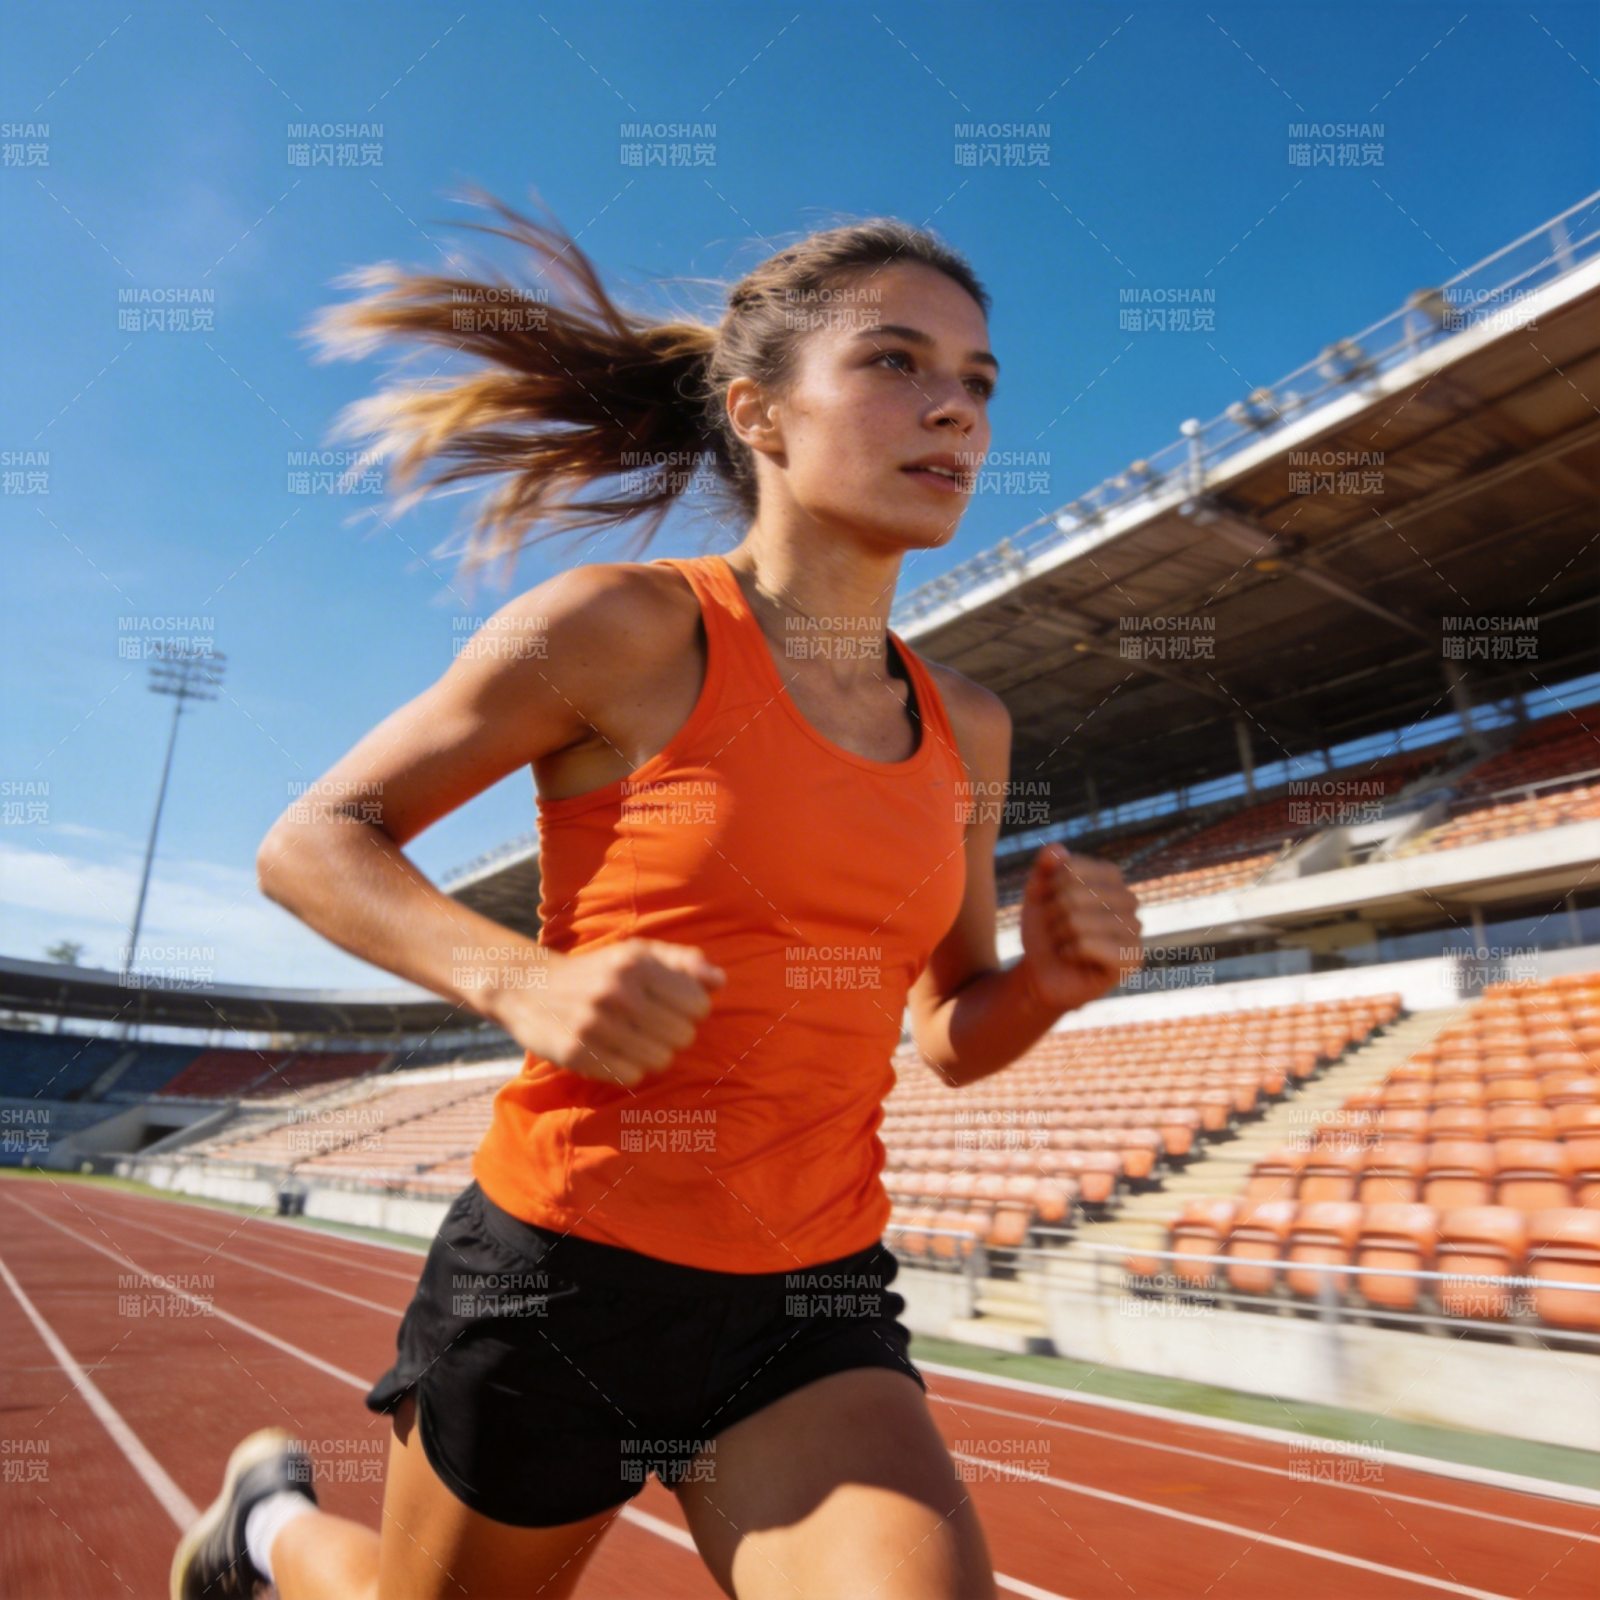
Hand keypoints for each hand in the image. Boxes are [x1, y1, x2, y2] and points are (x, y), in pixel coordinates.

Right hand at [495, 939, 725, 1087]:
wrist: (530, 987)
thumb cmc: (597, 971)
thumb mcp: (637, 953)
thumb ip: (682, 962)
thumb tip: (719, 981)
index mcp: (635, 963)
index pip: (698, 1004)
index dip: (691, 1010)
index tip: (672, 1007)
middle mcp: (616, 991)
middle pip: (683, 1036)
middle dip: (673, 1034)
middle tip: (651, 1026)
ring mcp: (594, 1023)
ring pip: (661, 1060)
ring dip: (653, 1054)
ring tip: (633, 1040)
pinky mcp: (576, 1053)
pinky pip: (631, 1077)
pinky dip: (629, 1070)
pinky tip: (615, 1053)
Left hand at [1018, 843, 1142, 1012]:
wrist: (1042, 972)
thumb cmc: (1046, 930)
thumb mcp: (1037, 892)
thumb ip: (1044, 866)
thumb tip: (1058, 850)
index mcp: (1111, 877)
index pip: (1071, 868)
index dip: (1050, 887)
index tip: (1052, 902)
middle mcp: (1129, 899)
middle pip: (1072, 895)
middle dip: (1053, 915)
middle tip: (1057, 928)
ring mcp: (1134, 929)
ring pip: (1076, 921)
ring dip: (1059, 935)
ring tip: (1066, 943)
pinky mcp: (1132, 958)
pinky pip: (1086, 945)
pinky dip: (1068, 952)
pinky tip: (1073, 957)